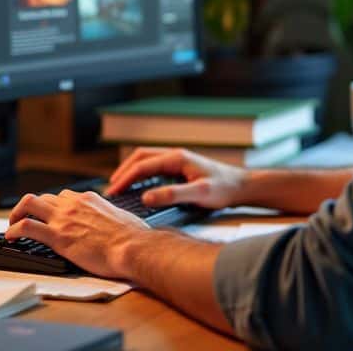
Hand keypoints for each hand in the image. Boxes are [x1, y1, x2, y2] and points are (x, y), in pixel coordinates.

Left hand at [5, 190, 148, 278]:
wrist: (133, 247)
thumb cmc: (133, 237)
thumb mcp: (121, 218)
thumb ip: (110, 216)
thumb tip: (113, 222)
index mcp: (90, 199)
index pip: (64, 196)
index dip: (54, 206)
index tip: (50, 215)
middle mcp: (74, 204)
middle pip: (43, 197)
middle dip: (31, 207)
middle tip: (25, 218)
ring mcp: (64, 219)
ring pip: (29, 203)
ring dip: (17, 213)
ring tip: (12, 224)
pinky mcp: (57, 236)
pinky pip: (27, 227)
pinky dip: (14, 230)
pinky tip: (10, 237)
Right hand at [107, 147, 247, 209]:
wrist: (242, 187)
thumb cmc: (224, 189)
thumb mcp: (199, 194)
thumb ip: (173, 195)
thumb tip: (146, 197)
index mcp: (176, 158)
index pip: (142, 165)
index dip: (124, 179)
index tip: (112, 193)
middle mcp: (175, 155)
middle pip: (140, 158)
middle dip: (123, 172)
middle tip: (111, 189)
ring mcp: (178, 161)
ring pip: (146, 161)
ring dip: (131, 171)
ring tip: (119, 187)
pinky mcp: (181, 168)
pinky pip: (154, 167)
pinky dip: (141, 174)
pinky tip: (139, 188)